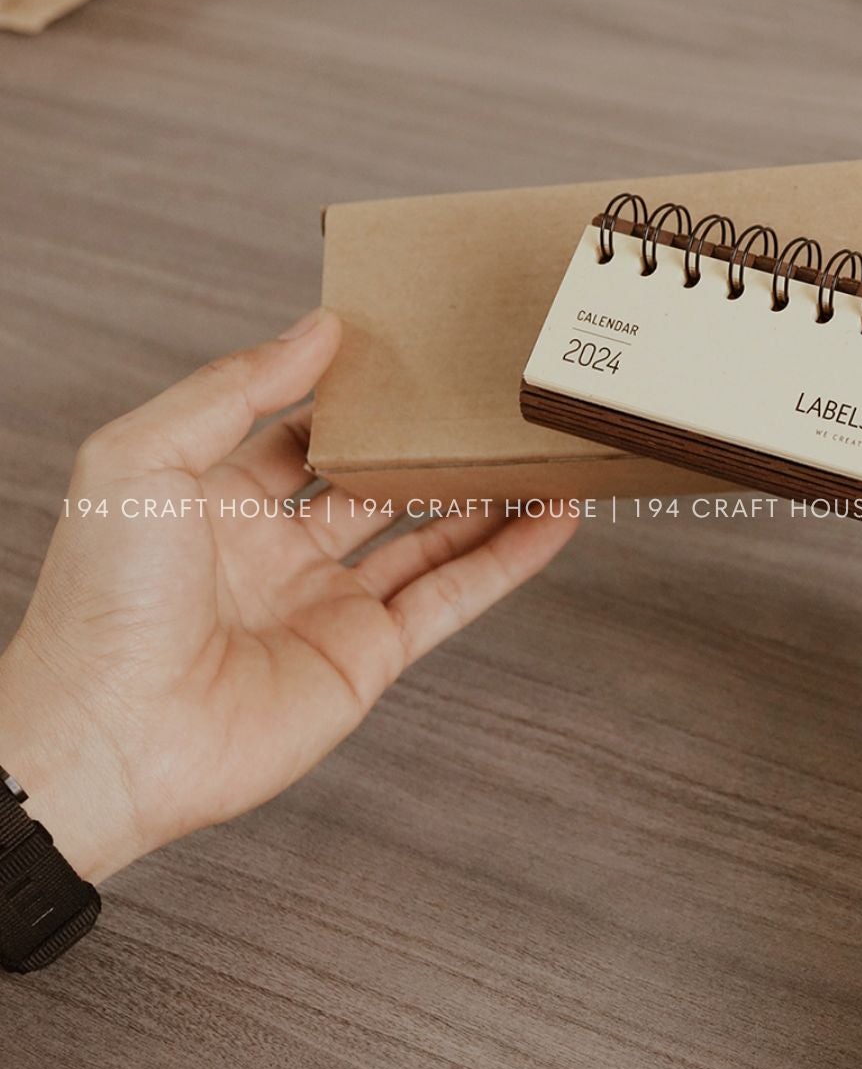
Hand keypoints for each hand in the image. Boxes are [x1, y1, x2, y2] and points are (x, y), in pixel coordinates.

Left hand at [0, 308, 576, 881]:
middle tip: (489, 398)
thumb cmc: (101, 602)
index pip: (303, 432)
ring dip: (488, 496)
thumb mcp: (144, 458)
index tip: (407, 348)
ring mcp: (328, 605)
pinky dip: (508, 559)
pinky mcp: (368, 657)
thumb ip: (235, 389)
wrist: (108, 738)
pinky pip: (452, 597)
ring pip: (430, 535)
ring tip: (541, 450)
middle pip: (379, 482)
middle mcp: (278, 552)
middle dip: (431, 443)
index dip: (352, 394)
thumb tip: (315, 330)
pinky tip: (553, 519)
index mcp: (218, 501)